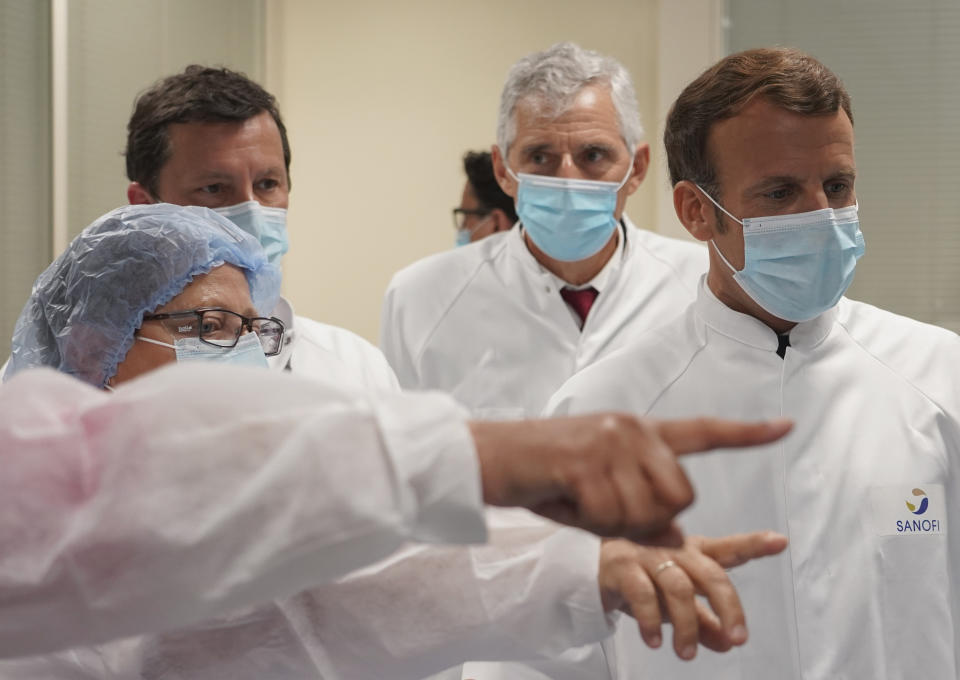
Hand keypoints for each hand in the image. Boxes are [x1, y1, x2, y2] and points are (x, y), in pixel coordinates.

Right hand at [471, 414, 790, 543]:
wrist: (488, 457)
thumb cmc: (542, 475)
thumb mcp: (597, 480)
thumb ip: (637, 496)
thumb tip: (675, 530)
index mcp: (638, 431)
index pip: (702, 432)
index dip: (747, 434)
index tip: (786, 427)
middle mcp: (631, 429)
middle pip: (680, 496)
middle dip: (650, 518)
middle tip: (601, 507)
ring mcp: (609, 442)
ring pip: (646, 512)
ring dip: (613, 523)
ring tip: (576, 499)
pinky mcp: (585, 460)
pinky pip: (609, 516)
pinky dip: (587, 522)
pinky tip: (562, 498)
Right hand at [598, 531, 788, 659]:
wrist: (586, 569)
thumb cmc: (639, 581)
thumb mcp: (674, 604)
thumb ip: (703, 622)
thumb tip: (729, 644)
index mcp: (690, 552)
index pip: (726, 549)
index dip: (753, 544)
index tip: (780, 541)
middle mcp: (672, 548)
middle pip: (710, 573)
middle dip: (729, 608)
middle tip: (737, 640)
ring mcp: (646, 554)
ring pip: (679, 588)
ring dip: (686, 626)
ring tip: (685, 654)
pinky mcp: (621, 565)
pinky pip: (642, 593)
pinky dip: (650, 621)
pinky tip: (654, 641)